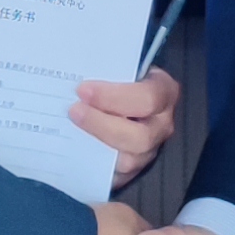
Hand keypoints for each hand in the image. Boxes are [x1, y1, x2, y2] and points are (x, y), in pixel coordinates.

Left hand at [68, 67, 180, 188]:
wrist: (115, 97)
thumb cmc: (117, 77)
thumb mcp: (118, 64)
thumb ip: (105, 64)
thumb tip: (74, 59)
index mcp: (163, 91)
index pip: (148, 97)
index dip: (114, 96)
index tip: (83, 89)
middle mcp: (161, 124)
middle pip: (140, 137)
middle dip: (102, 125)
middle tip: (73, 111)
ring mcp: (149, 150)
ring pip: (129, 161)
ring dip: (97, 146)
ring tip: (70, 129)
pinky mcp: (132, 170)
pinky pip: (115, 176)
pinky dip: (93, 165)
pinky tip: (72, 151)